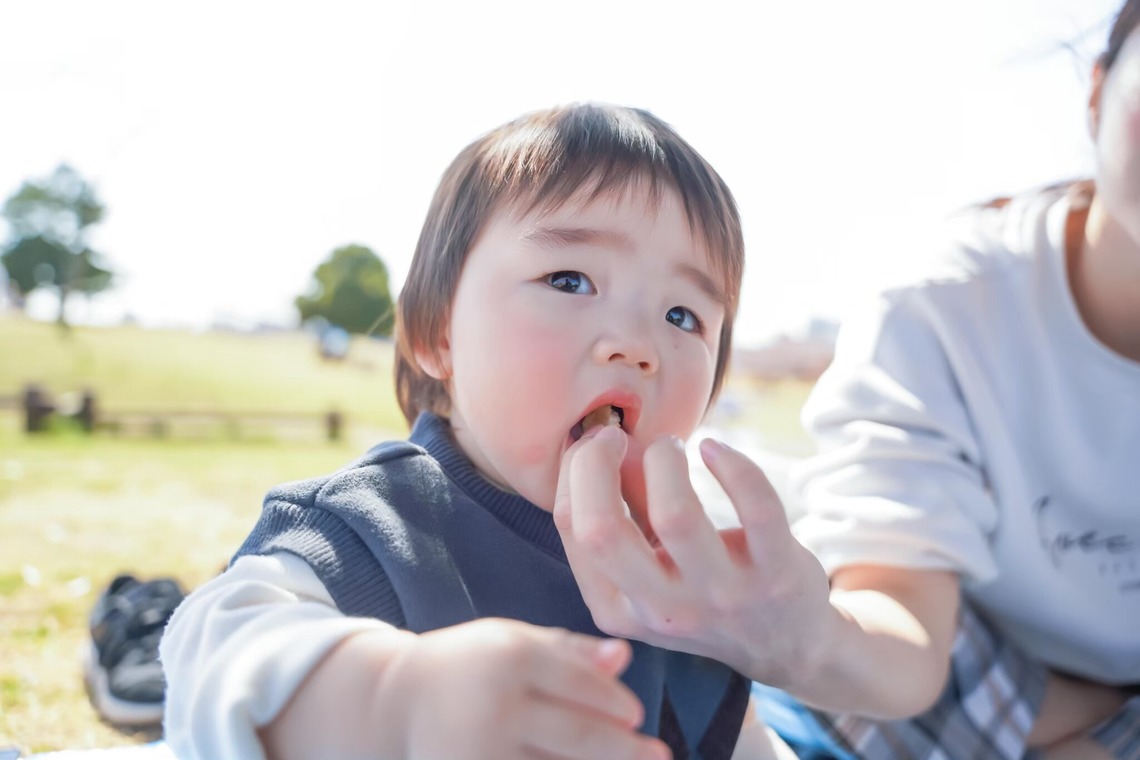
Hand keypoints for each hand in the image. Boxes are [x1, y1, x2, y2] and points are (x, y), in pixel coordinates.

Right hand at [381, 618, 669, 759]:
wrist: (397, 701)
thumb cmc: (469, 666)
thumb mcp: (513, 641)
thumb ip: (569, 650)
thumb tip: (624, 657)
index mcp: (508, 655)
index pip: (578, 680)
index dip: (615, 701)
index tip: (638, 715)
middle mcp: (493, 702)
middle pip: (576, 731)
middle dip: (623, 748)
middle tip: (658, 753)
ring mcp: (479, 749)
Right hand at [553, 425, 834, 685]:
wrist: (785, 644)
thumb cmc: (705, 594)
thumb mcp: (649, 572)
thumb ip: (622, 512)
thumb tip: (598, 442)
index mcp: (619, 608)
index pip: (575, 528)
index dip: (574, 470)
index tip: (594, 445)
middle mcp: (665, 610)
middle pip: (602, 530)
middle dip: (595, 463)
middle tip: (616, 436)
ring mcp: (722, 595)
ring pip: (676, 514)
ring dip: (662, 459)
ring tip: (670, 447)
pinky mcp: (777, 574)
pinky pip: (758, 506)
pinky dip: (733, 466)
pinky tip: (715, 450)